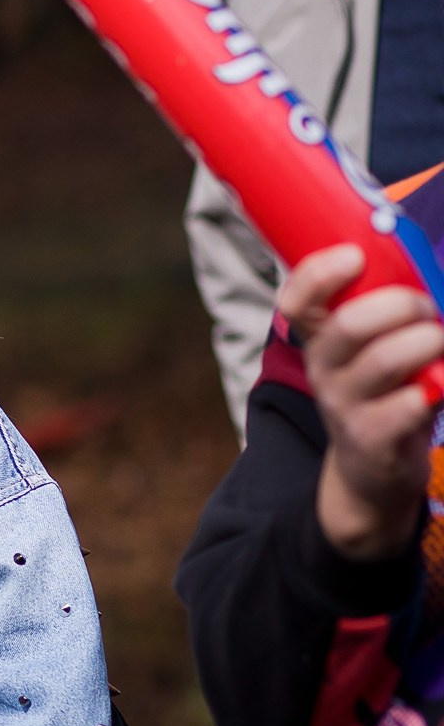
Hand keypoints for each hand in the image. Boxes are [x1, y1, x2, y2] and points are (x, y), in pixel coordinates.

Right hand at [280, 244, 443, 560]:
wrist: (372, 470)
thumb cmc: (385, 390)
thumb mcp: (370, 348)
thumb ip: (382, 305)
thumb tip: (417, 257)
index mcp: (320, 340)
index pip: (296, 300)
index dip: (319, 274)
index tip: (355, 256)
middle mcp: (324, 370)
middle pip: (347, 325)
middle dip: (401, 305)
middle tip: (427, 308)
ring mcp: (345, 406)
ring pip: (384, 360)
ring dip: (427, 341)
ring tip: (440, 342)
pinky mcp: (374, 438)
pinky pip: (411, 404)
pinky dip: (438, 387)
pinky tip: (441, 384)